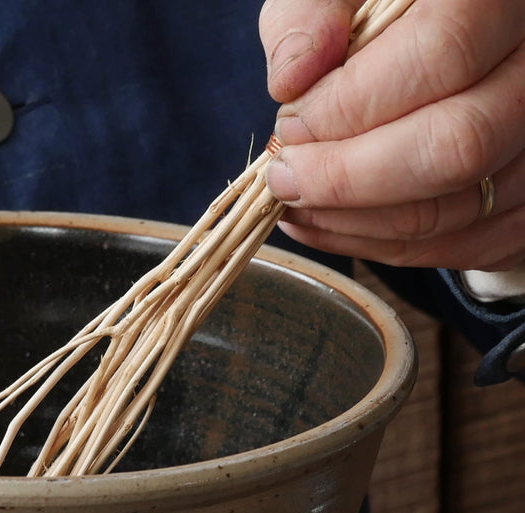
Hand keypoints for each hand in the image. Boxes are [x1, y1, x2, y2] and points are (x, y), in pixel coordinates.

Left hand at [258, 0, 524, 269]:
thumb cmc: (380, 5)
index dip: (351, 105)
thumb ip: (312, 13)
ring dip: (357, 222)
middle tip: (286, 177)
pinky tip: (330, 224)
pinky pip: (468, 244)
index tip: (291, 124)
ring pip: (461, 207)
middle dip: (348, 178)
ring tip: (296, 203)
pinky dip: (387, 247)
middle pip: (459, 145)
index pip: (442, 55)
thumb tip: (293, 78)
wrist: (439, 35)